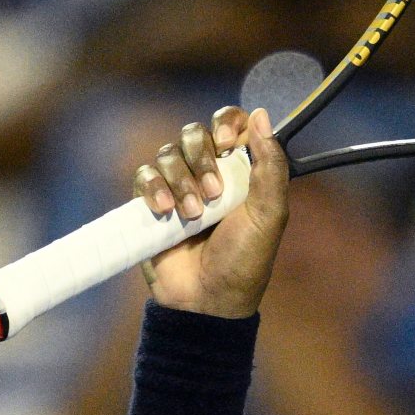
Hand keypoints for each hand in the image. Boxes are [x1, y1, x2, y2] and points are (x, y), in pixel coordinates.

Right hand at [134, 106, 289, 318]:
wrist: (207, 299)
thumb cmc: (244, 260)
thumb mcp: (270, 214)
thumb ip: (271, 165)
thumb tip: (260, 114)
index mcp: (242, 172)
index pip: (230, 124)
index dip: (226, 124)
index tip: (228, 144)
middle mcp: (209, 173)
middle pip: (195, 134)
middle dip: (202, 160)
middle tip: (215, 194)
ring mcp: (178, 187)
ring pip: (168, 154)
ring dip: (181, 182)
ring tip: (193, 215)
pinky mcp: (151, 204)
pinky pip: (144, 175)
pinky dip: (153, 189)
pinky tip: (165, 212)